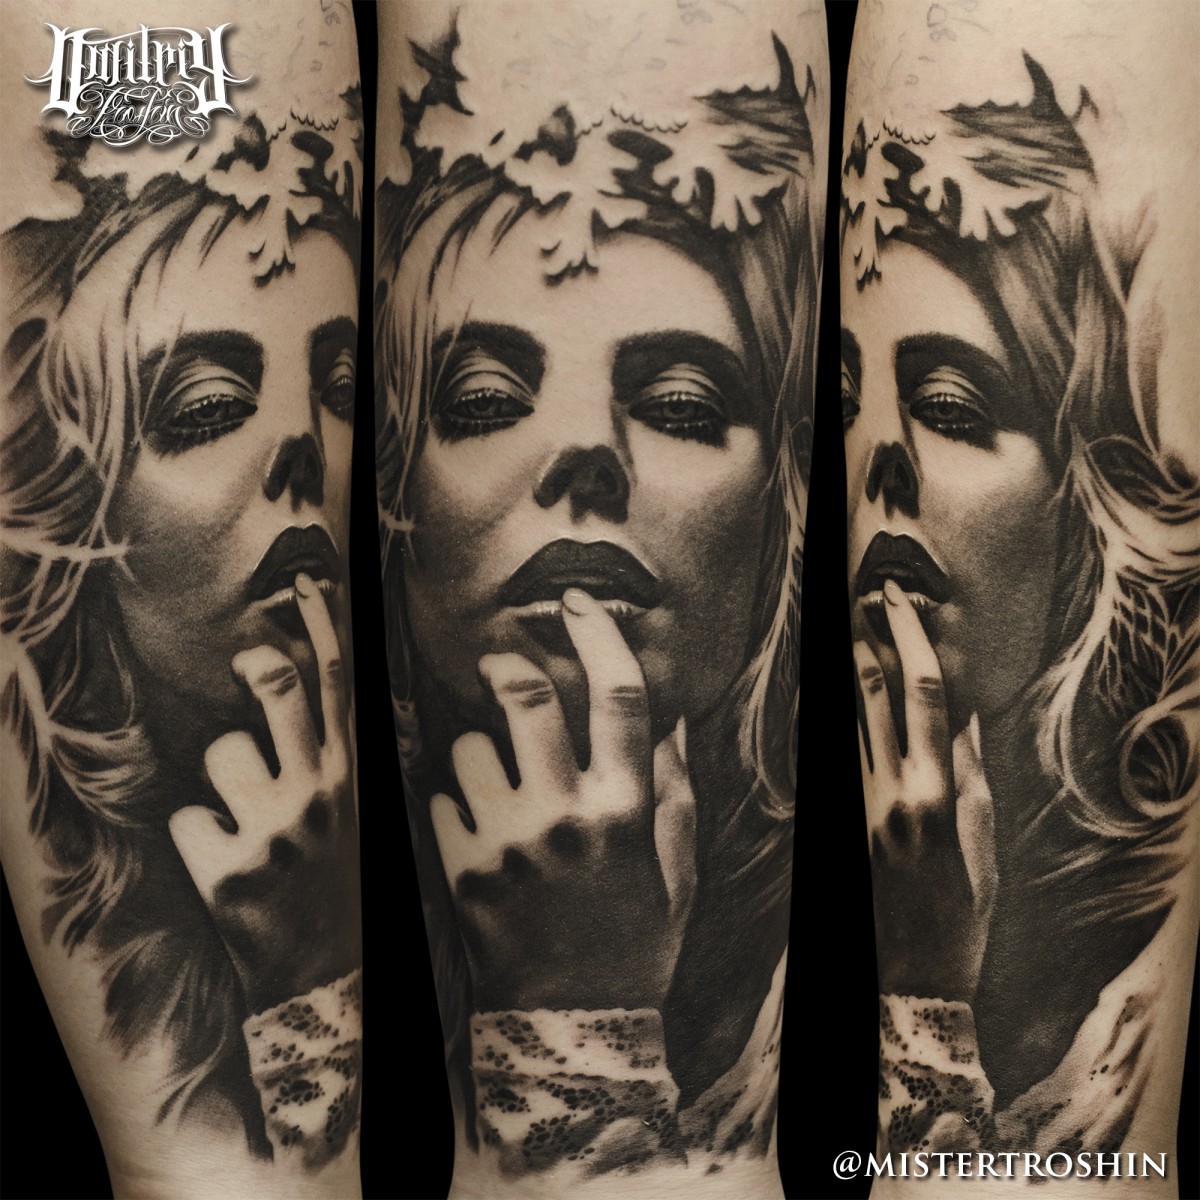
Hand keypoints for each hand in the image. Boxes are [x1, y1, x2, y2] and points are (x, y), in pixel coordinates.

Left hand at [170, 574, 360, 1014]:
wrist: (324, 984)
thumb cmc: (331, 887)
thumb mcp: (350, 815)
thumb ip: (328, 756)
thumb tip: (291, 685)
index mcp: (350, 779)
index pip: (339, 685)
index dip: (319, 627)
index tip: (302, 581)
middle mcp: (319, 795)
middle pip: (283, 690)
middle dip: (258, 665)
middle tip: (249, 662)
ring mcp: (275, 831)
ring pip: (221, 752)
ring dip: (220, 784)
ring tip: (245, 825)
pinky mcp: (228, 872)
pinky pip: (186, 820)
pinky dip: (197, 841)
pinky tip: (227, 872)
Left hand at [430, 588, 696, 1013]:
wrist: (572, 1026)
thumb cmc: (634, 942)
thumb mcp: (674, 871)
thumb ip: (673, 791)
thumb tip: (672, 719)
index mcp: (626, 810)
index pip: (619, 696)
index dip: (597, 635)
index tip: (575, 602)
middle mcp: (567, 819)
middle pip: (529, 700)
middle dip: (509, 667)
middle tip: (499, 664)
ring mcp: (508, 846)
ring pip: (470, 748)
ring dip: (478, 748)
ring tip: (492, 780)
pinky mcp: (461, 874)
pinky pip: (440, 800)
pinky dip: (452, 801)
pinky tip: (473, 828)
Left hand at [856, 580, 995, 1003]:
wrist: (910, 984)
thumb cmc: (961, 921)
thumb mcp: (981, 849)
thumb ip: (970, 779)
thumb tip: (963, 718)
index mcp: (934, 795)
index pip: (921, 696)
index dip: (909, 639)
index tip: (898, 597)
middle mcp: (888, 795)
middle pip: (873, 697)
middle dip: (866, 640)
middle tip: (859, 594)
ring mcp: (854, 811)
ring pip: (845, 724)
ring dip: (844, 673)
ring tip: (841, 628)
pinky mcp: (834, 829)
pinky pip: (832, 762)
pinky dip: (831, 724)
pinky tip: (824, 698)